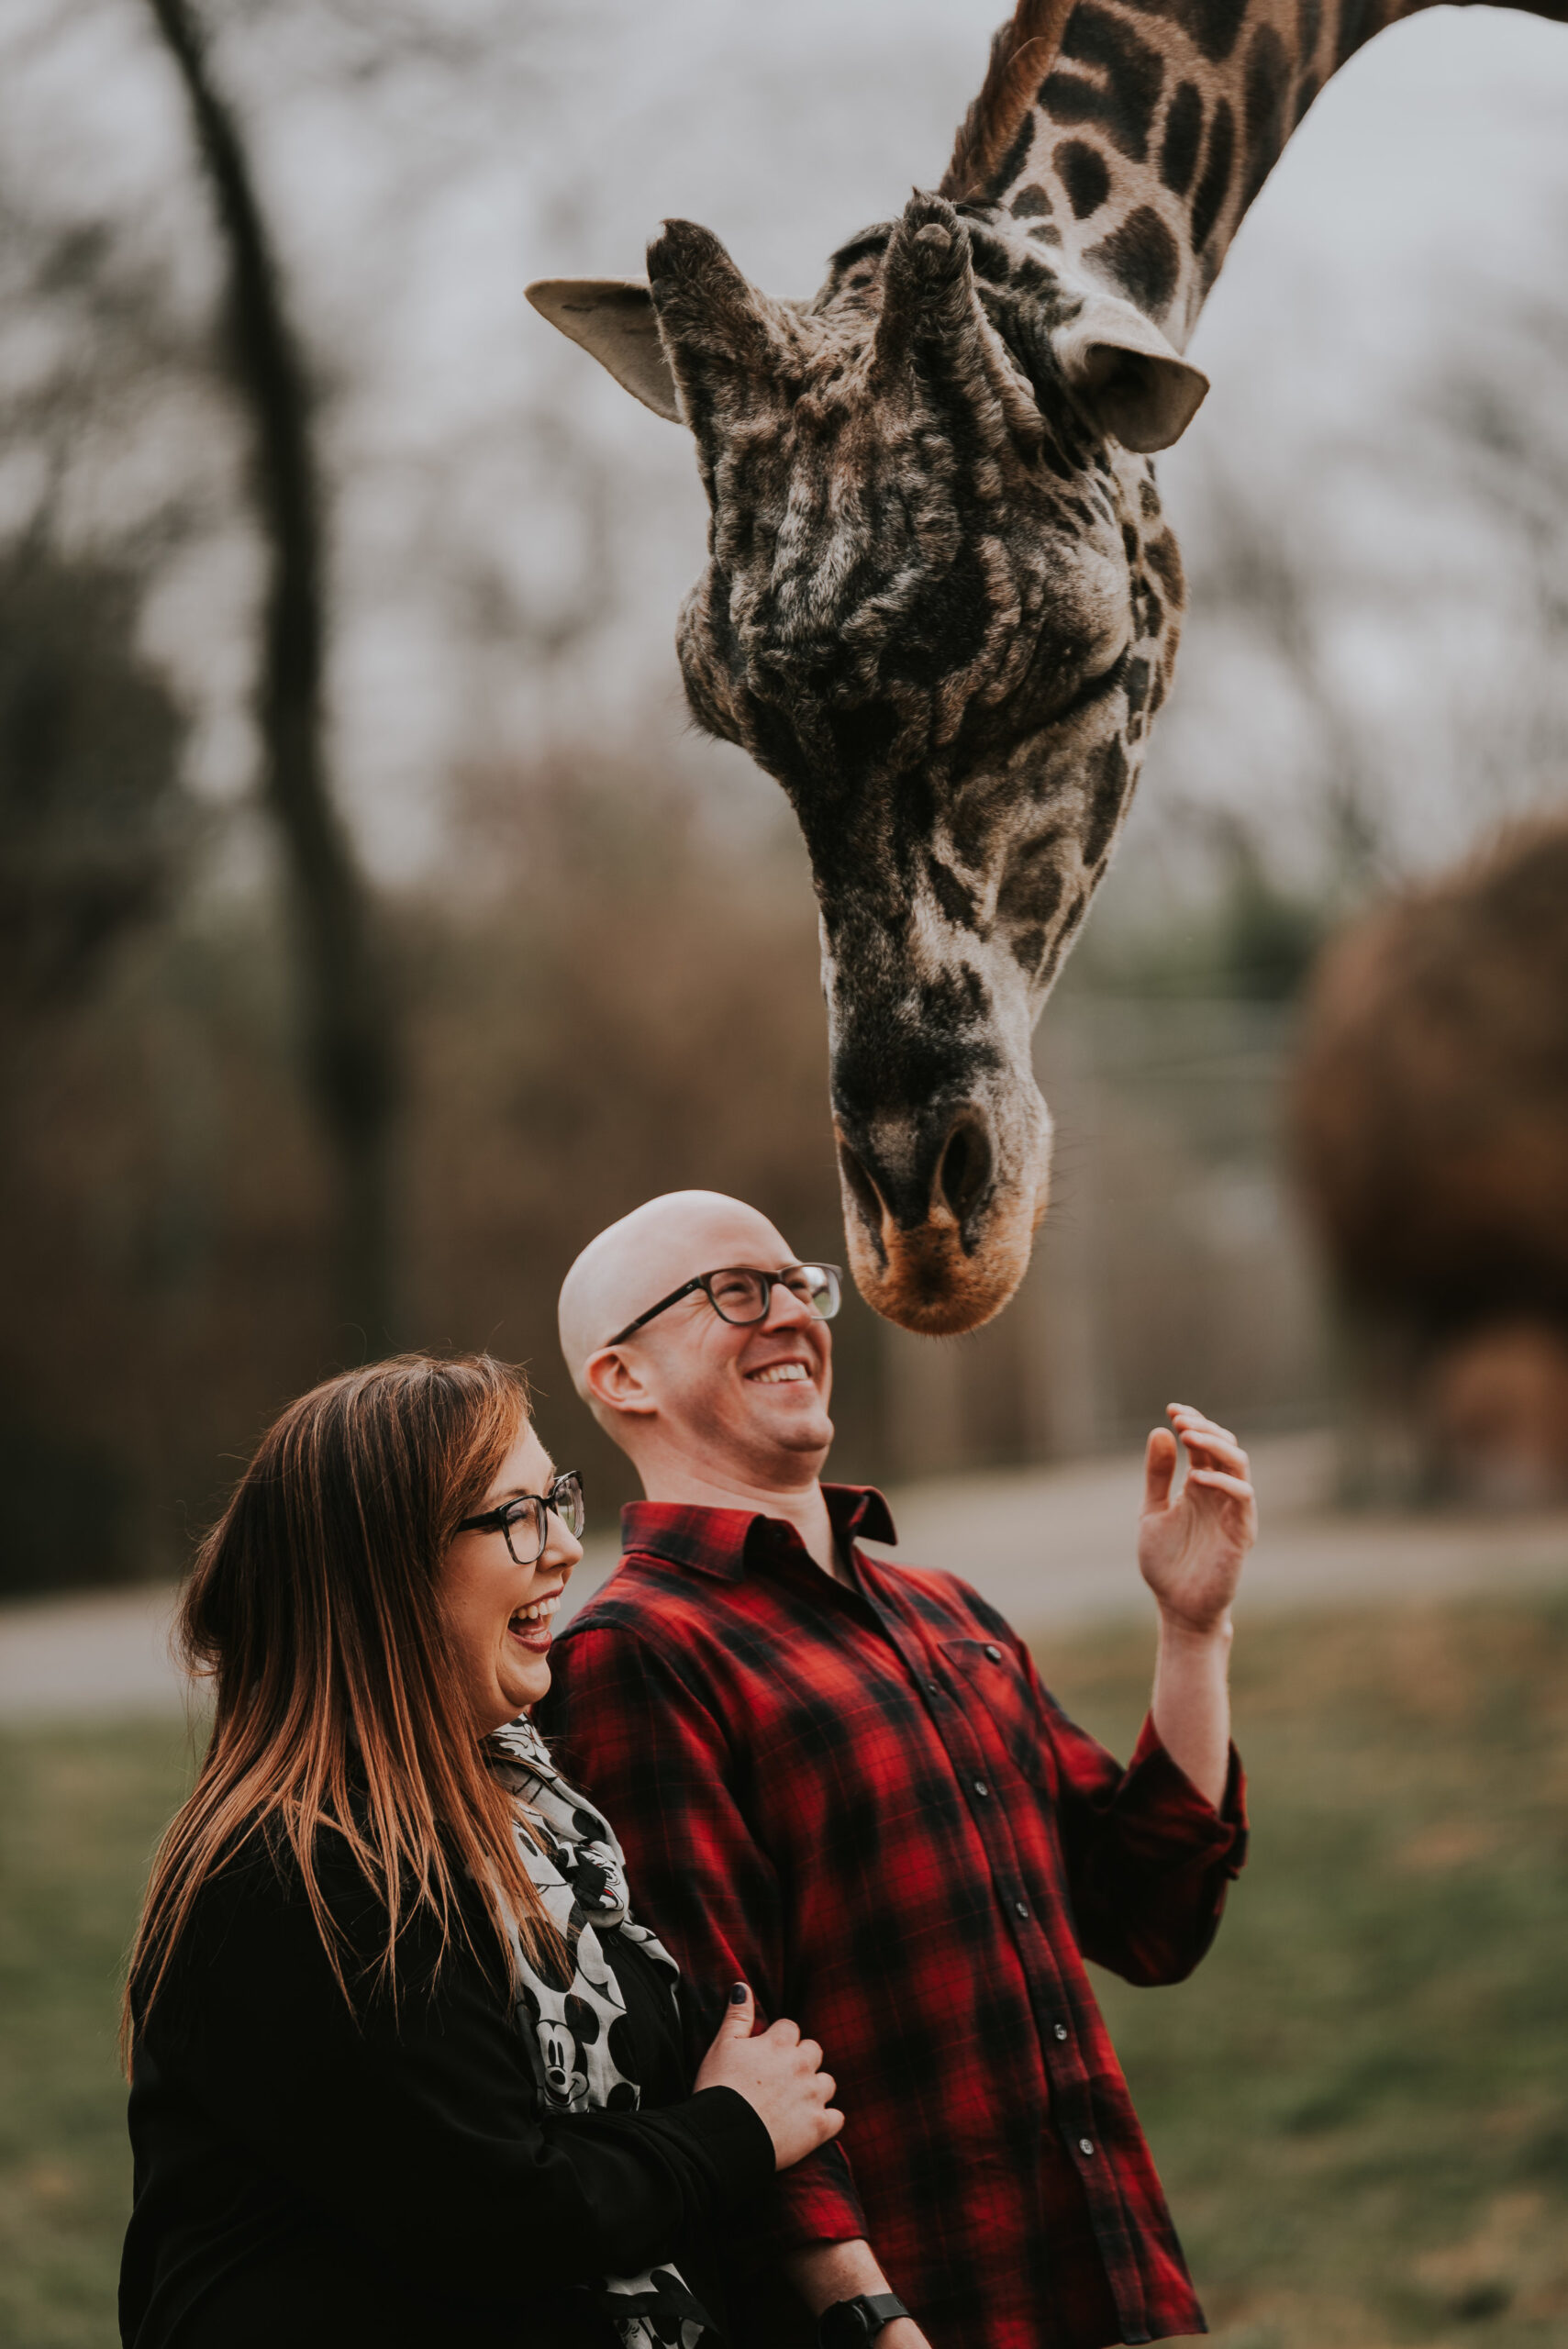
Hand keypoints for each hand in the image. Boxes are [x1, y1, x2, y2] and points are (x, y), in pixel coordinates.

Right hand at [695, 1983, 843, 2170]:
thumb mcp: (722, 2046)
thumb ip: (737, 2015)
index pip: (790, 2028)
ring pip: (827, 2082)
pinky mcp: (818, 2127)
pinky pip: (837, 2118)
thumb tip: (743, 1987)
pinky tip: (810, 2123)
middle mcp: (801, 2066)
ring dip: (815, 2088)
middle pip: (814, 2051)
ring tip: (794, 2100)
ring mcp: (812, 2097)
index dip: (777, 2040)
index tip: (765, 2054)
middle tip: (780, 2077)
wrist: (721, 2137)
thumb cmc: (718, 2089)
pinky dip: (827, 2119)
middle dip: (801, 2060)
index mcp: (779, 2044)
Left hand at [1137, 1403, 1256, 1636]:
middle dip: (1204, 1428)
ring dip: (1216, 1446)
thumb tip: (1160, 1431)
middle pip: (1225, 1445)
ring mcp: (1233, 1510)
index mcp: (1200, 1485)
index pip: (1205, 1443)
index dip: (1193, 1421)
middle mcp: (1220, 1493)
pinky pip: (1243, 1497)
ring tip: (1189, 1437)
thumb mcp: (1152, 1510)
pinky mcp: (1242, 1532)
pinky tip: (1196, 1478)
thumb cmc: (1166, 1562)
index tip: (1172, 1409)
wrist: (1178, 1606)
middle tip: (1181, 1419)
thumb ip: (1158, 1475)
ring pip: (1239, 1464)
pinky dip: (1223, 1482)